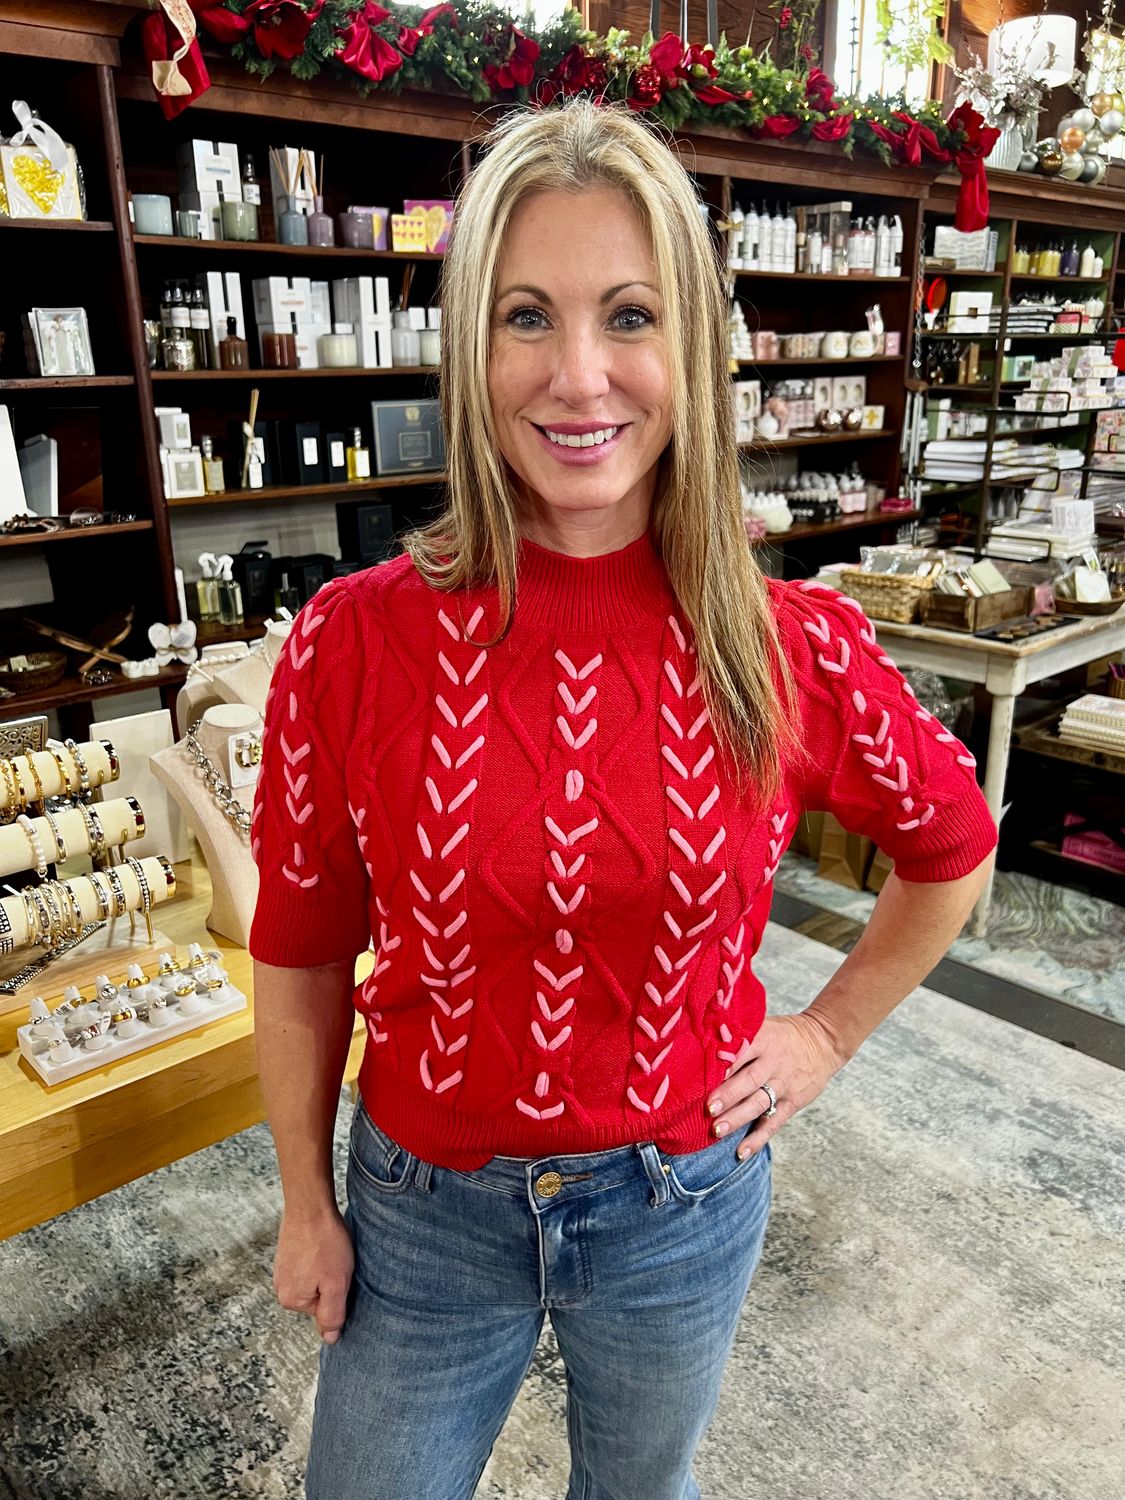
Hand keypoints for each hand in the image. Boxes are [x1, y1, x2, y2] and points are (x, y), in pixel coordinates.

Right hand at [274, 1205, 354, 1344]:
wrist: (310, 1205)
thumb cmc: (325, 1243)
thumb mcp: (336, 1284)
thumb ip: (332, 1315)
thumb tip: (330, 1340)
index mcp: (291, 1300)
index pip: (325, 1310)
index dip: (339, 1292)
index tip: (340, 1274)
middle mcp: (282, 1287)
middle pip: (318, 1295)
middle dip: (331, 1280)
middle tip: (336, 1261)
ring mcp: (282, 1268)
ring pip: (314, 1278)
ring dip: (326, 1267)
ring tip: (329, 1250)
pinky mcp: (287, 1252)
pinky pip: (308, 1263)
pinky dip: (319, 1255)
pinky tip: (323, 1243)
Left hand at [705, 1011, 847, 1158]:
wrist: (824, 1041)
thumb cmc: (783, 1034)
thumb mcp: (764, 1025)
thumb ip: (739, 1035)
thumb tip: (700, 1042)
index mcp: (765, 1039)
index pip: (742, 1051)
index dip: (724, 1064)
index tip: (702, 1076)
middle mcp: (774, 1062)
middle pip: (749, 1080)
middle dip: (728, 1095)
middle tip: (708, 1108)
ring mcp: (784, 1084)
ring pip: (759, 1103)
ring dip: (738, 1118)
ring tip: (717, 1130)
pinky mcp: (792, 1102)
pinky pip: (774, 1122)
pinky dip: (758, 1138)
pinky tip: (741, 1152)